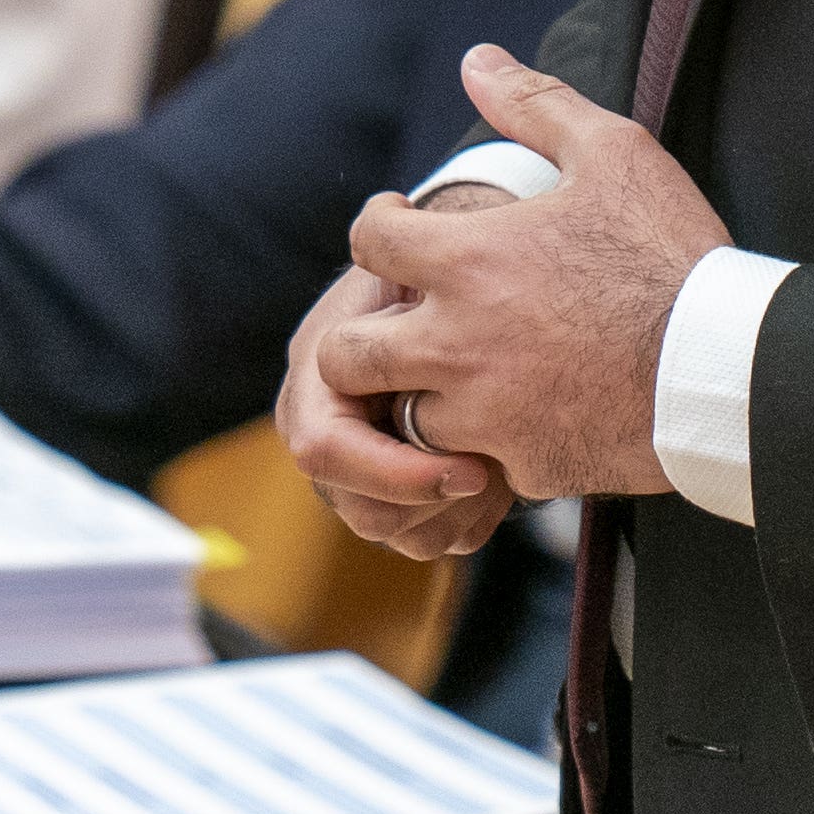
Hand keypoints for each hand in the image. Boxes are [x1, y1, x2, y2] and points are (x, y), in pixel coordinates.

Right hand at [279, 250, 518, 559]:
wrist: (442, 290)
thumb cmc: (430, 275)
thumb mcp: (414, 280)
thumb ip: (409, 321)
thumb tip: (425, 349)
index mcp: (313, 382)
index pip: (326, 451)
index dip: (398, 470)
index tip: (473, 467)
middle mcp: (323, 434)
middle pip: (364, 511)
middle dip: (436, 501)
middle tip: (496, 473)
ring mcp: (355, 469)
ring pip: (399, 534)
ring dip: (457, 513)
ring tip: (501, 468)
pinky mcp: (391, 493)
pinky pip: (427, 538)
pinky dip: (467, 520)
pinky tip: (496, 477)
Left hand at [311, 46, 725, 505]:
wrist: (726, 366)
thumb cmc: (671, 252)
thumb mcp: (613, 153)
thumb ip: (534, 105)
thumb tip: (476, 60)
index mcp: (467, 262)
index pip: (368, 242)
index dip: (377, 225)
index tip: (396, 226)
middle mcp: (457, 343)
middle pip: (350, 353)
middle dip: (359, 335)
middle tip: (393, 319)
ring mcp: (487, 414)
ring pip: (406, 416)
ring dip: (422, 395)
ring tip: (457, 374)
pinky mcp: (527, 467)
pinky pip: (480, 463)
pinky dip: (491, 443)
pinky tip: (523, 418)